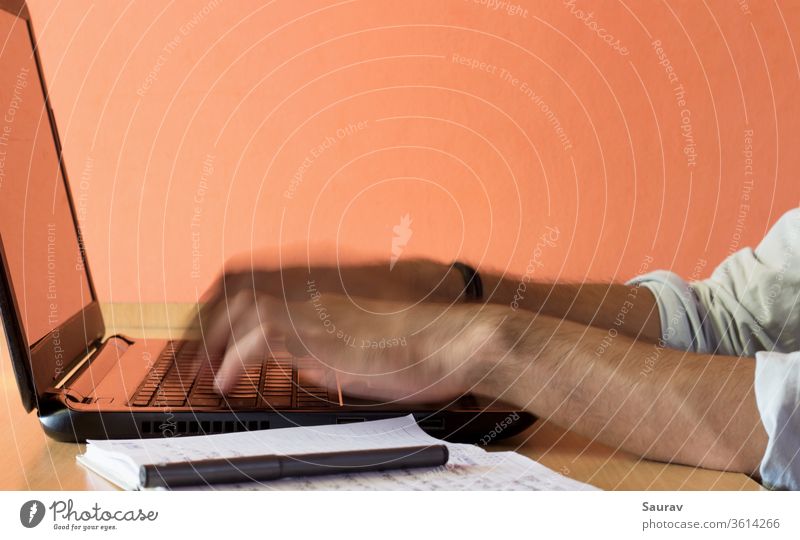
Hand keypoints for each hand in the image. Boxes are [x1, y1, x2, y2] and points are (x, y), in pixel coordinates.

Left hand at [188, 257, 463, 359]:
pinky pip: (260, 338)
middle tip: (193, 357)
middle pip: (238, 287)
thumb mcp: (366, 347)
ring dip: (214, 339)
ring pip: (242, 307)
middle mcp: (313, 299)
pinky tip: (229, 382)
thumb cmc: (419, 349)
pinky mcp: (322, 336)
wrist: (451, 342)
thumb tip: (307, 364)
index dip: (224, 311)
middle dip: (206, 321)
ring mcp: (316, 314)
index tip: (209, 342)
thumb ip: (330, 348)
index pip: (256, 288)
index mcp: (322, 301)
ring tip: (204, 372)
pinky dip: (235, 360)